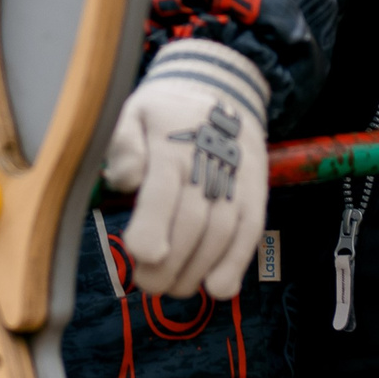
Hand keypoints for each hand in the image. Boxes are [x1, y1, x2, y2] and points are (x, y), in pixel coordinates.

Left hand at [102, 40, 269, 299]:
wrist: (223, 88)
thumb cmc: (167, 112)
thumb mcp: (134, 112)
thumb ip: (123, 146)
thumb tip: (127, 180)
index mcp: (171, 143)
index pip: (164, 190)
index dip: (153, 226)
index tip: (142, 254)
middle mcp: (208, 162)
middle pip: (192, 222)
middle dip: (169, 262)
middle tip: (148, 284)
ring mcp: (236, 180)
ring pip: (220, 234)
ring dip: (196, 270)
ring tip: (172, 288)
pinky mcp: (255, 194)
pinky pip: (249, 234)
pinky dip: (236, 265)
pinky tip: (217, 289)